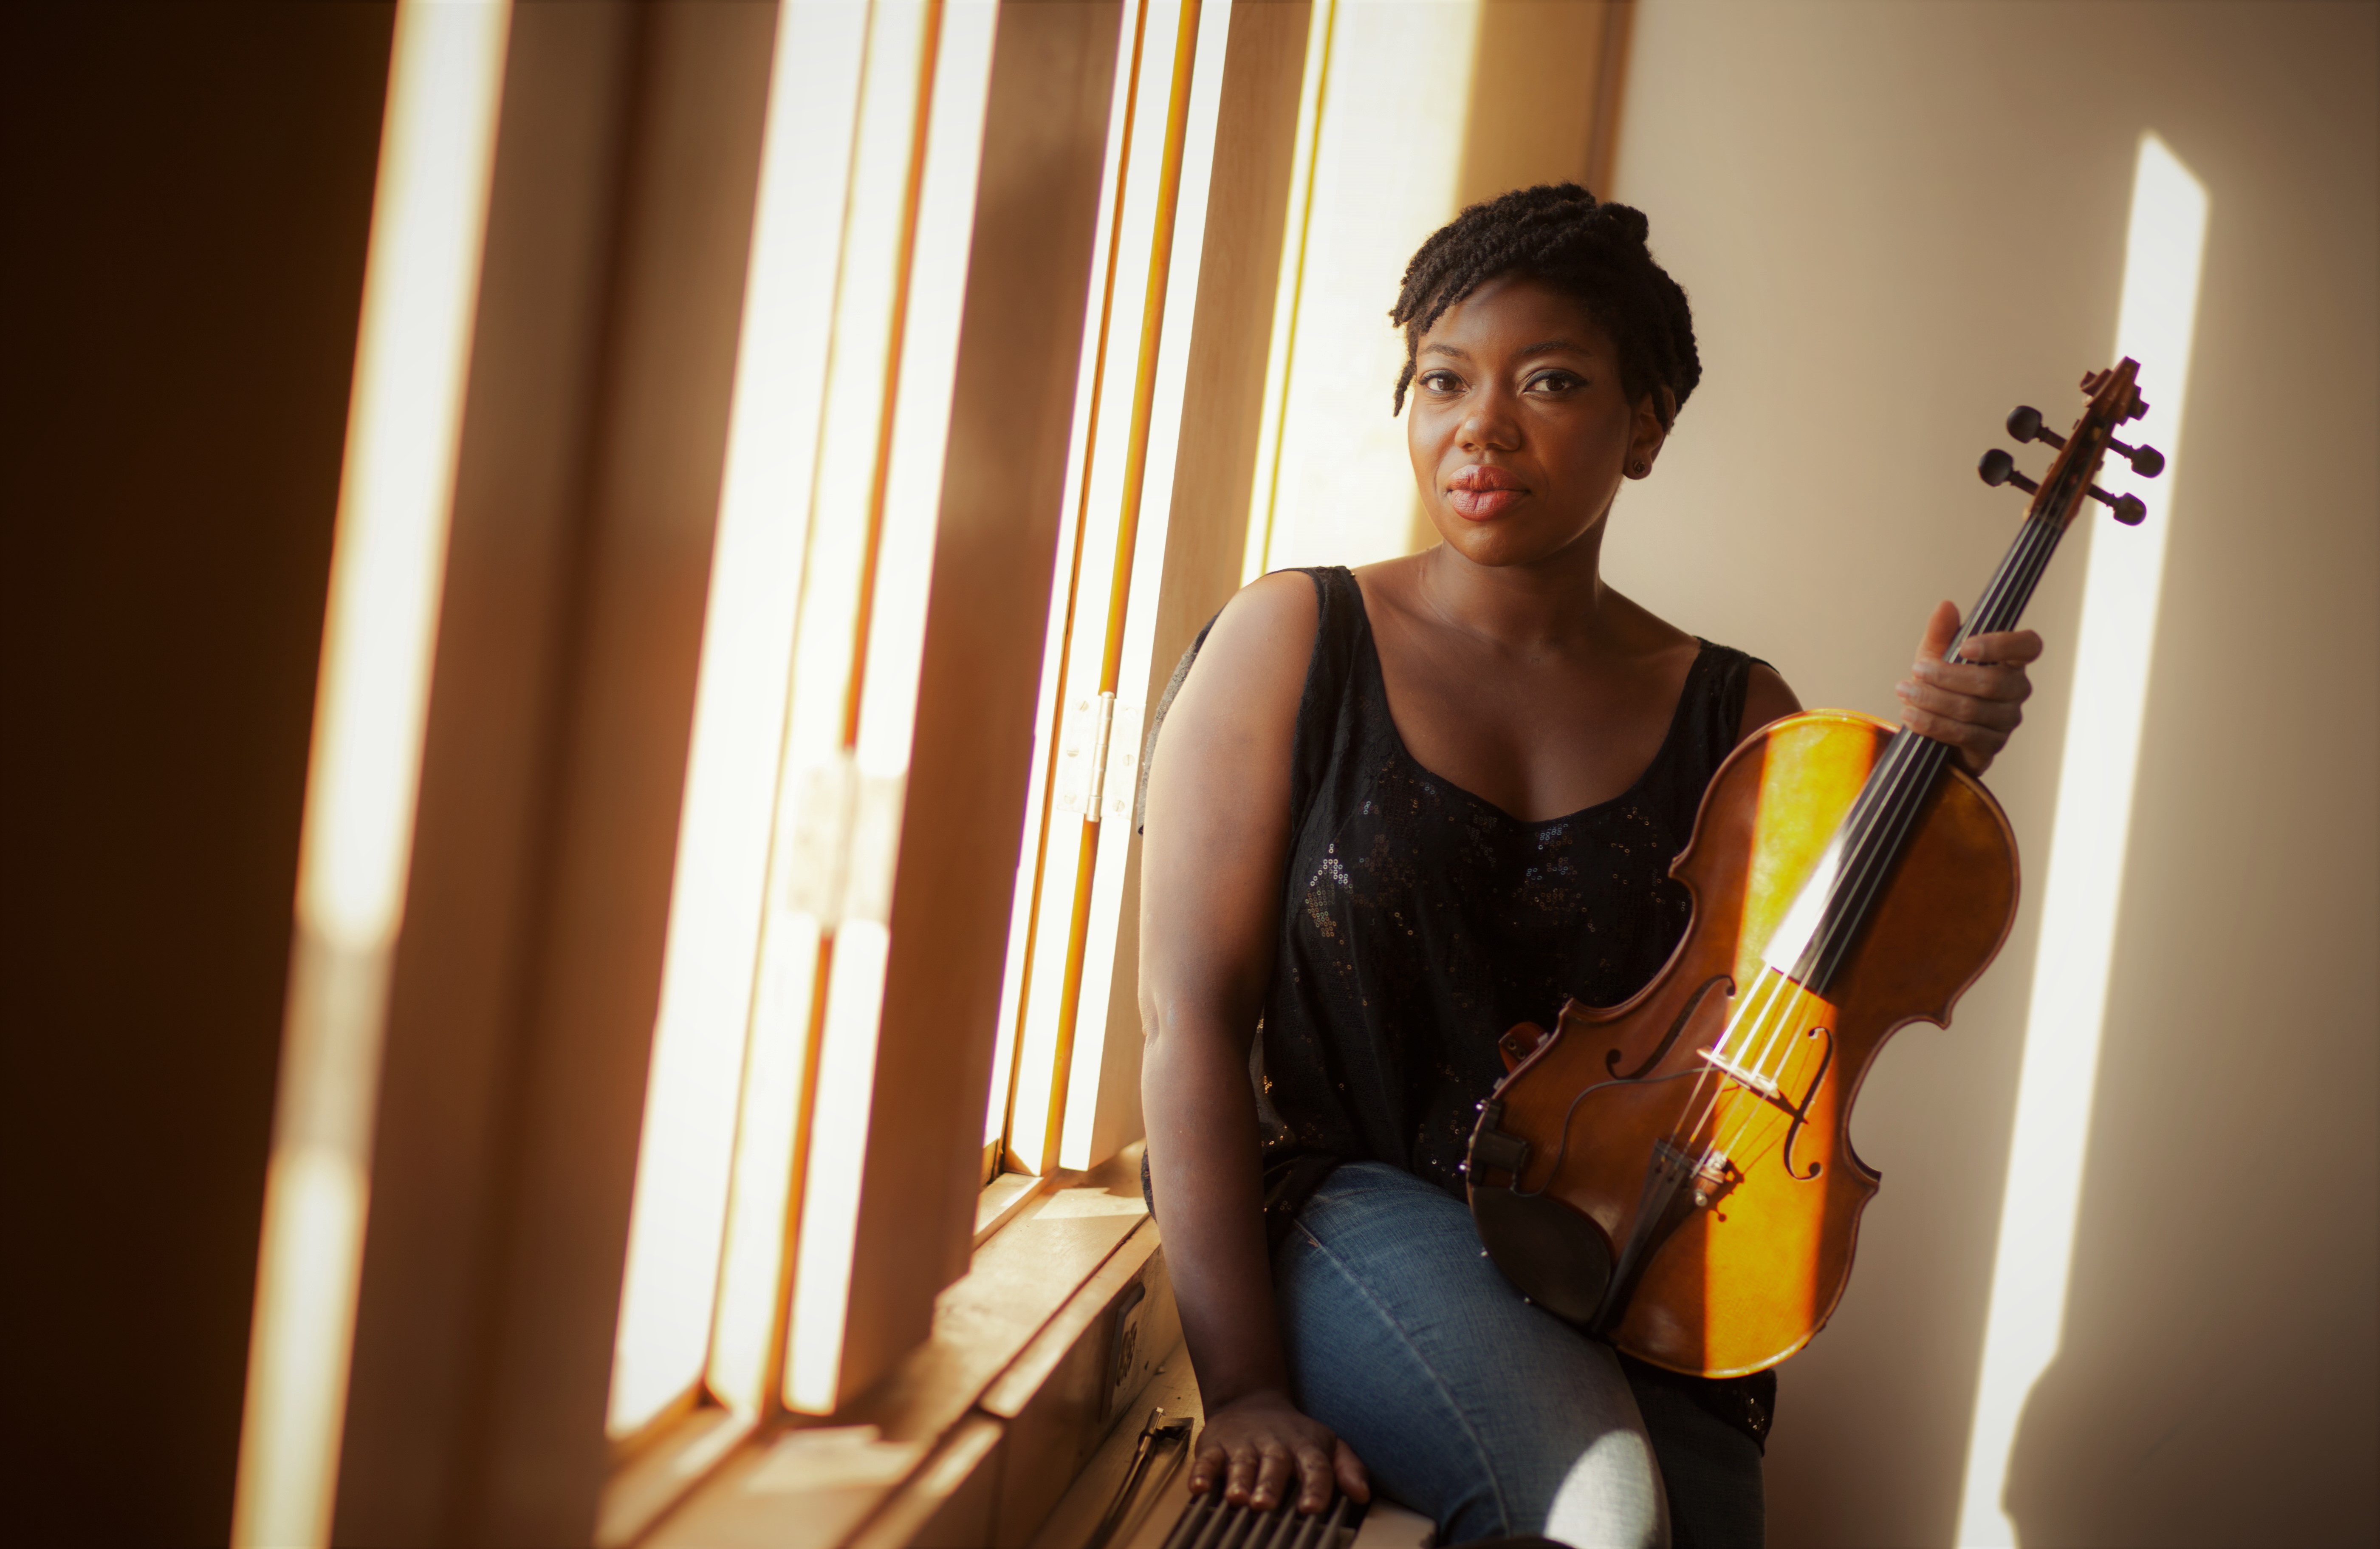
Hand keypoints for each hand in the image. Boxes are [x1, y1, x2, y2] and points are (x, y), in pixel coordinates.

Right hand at [1189, 1389, 1368, 1514]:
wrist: (1250, 1401)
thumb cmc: (1294, 1434)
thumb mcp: (1328, 1444)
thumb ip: (1348, 1468)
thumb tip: (1362, 1494)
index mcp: (1306, 1447)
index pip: (1315, 1467)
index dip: (1315, 1487)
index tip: (1312, 1508)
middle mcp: (1275, 1445)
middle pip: (1275, 1466)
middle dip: (1270, 1486)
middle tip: (1266, 1505)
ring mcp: (1244, 1445)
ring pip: (1242, 1463)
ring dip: (1239, 1481)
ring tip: (1237, 1499)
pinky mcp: (1216, 1446)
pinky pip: (1208, 1460)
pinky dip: (1202, 1473)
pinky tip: (1199, 1488)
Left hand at [1896, 600, 2039, 775]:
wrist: (1936, 729)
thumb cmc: (1942, 685)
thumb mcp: (1936, 655)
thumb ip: (1941, 632)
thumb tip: (1946, 605)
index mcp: (2012, 661)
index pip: (2028, 646)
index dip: (2001, 645)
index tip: (1965, 646)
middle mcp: (2016, 689)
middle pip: (1991, 682)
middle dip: (1948, 676)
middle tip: (1916, 670)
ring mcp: (2007, 719)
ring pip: (1972, 709)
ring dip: (1934, 700)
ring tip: (1905, 692)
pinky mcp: (1992, 745)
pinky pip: (1963, 734)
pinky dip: (1932, 724)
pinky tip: (1910, 716)